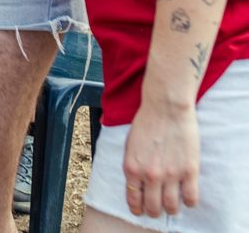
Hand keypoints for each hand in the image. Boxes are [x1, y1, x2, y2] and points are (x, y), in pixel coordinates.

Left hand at [123, 99, 199, 216]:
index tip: (140, 211)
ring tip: (173, 206)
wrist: (165, 108)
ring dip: (172, 210)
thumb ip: (133, 165)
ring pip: (172, 207)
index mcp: (132, 168)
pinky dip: (189, 202)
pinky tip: (187, 198)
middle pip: (153, 207)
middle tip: (157, 210)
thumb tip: (135, 182)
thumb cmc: (146, 122)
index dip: (137, 208)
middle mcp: (150, 175)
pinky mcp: (189, 170)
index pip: (134, 199)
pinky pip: (191, 197)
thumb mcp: (129, 145)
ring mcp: (170, 174)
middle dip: (154, 212)